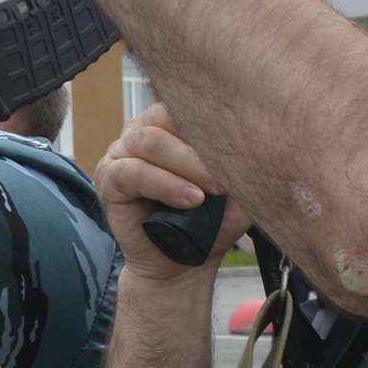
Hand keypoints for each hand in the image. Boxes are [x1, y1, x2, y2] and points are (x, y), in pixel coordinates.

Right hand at [95, 103, 247, 285]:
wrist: (183, 265)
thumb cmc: (209, 222)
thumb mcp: (235, 186)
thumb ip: (240, 158)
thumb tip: (259, 136)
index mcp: (170, 124)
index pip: (187, 103)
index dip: (214, 123)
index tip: (244, 149)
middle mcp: (141, 130)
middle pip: (167, 117)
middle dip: (201, 148)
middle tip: (227, 180)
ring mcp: (120, 153)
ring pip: (151, 142)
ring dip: (186, 166)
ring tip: (211, 193)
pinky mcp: (108, 180)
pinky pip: (134, 172)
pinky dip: (165, 185)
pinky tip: (189, 200)